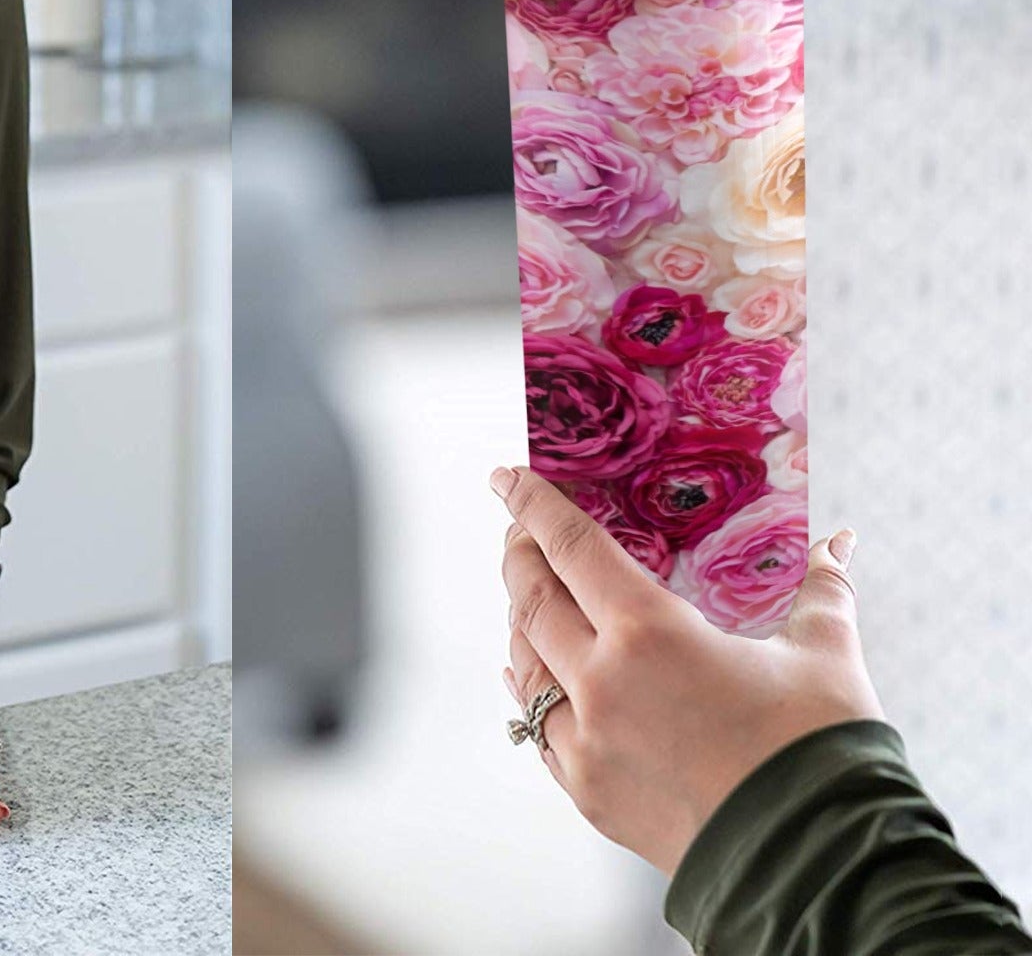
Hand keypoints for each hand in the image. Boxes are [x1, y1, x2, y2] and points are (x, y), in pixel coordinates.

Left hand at [493, 465, 882, 876]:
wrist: (821, 870)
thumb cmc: (822, 756)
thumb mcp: (825, 656)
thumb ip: (823, 589)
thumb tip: (842, 543)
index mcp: (649, 633)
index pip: (572, 547)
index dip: (534, 505)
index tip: (507, 477)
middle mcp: (602, 682)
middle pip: (533, 599)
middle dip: (521, 556)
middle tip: (519, 530)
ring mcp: (587, 742)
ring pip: (526, 662)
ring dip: (521, 620)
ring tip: (528, 594)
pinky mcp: (588, 792)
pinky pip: (538, 726)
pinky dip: (531, 688)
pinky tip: (532, 672)